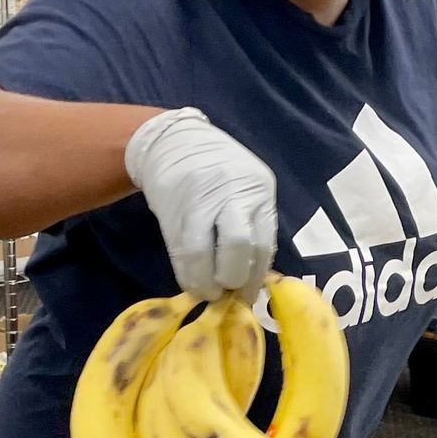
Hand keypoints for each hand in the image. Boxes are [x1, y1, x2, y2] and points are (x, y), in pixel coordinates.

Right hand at [125, 108, 277, 301]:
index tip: (249, 295)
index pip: (264, 242)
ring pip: (206, 255)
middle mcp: (231, 194)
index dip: (257, 277)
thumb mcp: (244, 187)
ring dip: (208, 284)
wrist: (172, 142)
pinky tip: (193, 283)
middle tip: (228, 291)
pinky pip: (182, 254)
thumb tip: (252, 279)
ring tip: (209, 292)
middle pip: (239, 247)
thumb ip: (252, 224)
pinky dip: (188, 276)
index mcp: (258, 189)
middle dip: (234, 279)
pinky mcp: (172, 212)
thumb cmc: (216, 171)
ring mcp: (199, 202)